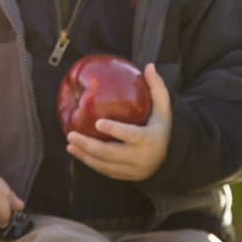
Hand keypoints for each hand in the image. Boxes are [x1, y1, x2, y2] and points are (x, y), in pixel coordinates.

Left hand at [65, 63, 171, 180]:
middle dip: (89, 146)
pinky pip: (104, 170)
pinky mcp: (125, 176)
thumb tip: (149, 65)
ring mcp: (132, 170)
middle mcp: (139, 158)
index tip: (97, 122)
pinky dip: (89, 162)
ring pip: (104, 165)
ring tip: (69, 143)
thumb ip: (157, 88)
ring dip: (84, 155)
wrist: (171, 159)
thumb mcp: (164, 109)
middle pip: (111, 154)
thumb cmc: (163, 127)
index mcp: (149, 140)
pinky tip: (75, 151)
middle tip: (71, 134)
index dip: (115, 130)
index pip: (131, 136)